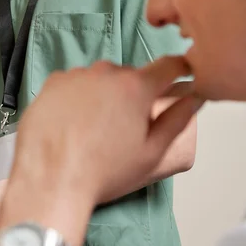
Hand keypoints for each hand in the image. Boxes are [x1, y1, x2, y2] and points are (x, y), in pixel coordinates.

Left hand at [0, 57, 202, 245]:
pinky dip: (78, 96)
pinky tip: (71, 122)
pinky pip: (75, 83)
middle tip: (125, 125)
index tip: (180, 78)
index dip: (179, 70)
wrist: (49, 181)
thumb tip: (196, 96)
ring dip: (104, 94)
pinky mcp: (53, 81)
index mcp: (136, 87)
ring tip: (93, 128)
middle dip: (133, 93)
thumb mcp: (151, 152)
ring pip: (101, 79)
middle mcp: (107, 71)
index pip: (169, 64)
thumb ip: (177, 119)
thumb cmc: (105, 172)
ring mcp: (77, 74)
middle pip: (131, 75)